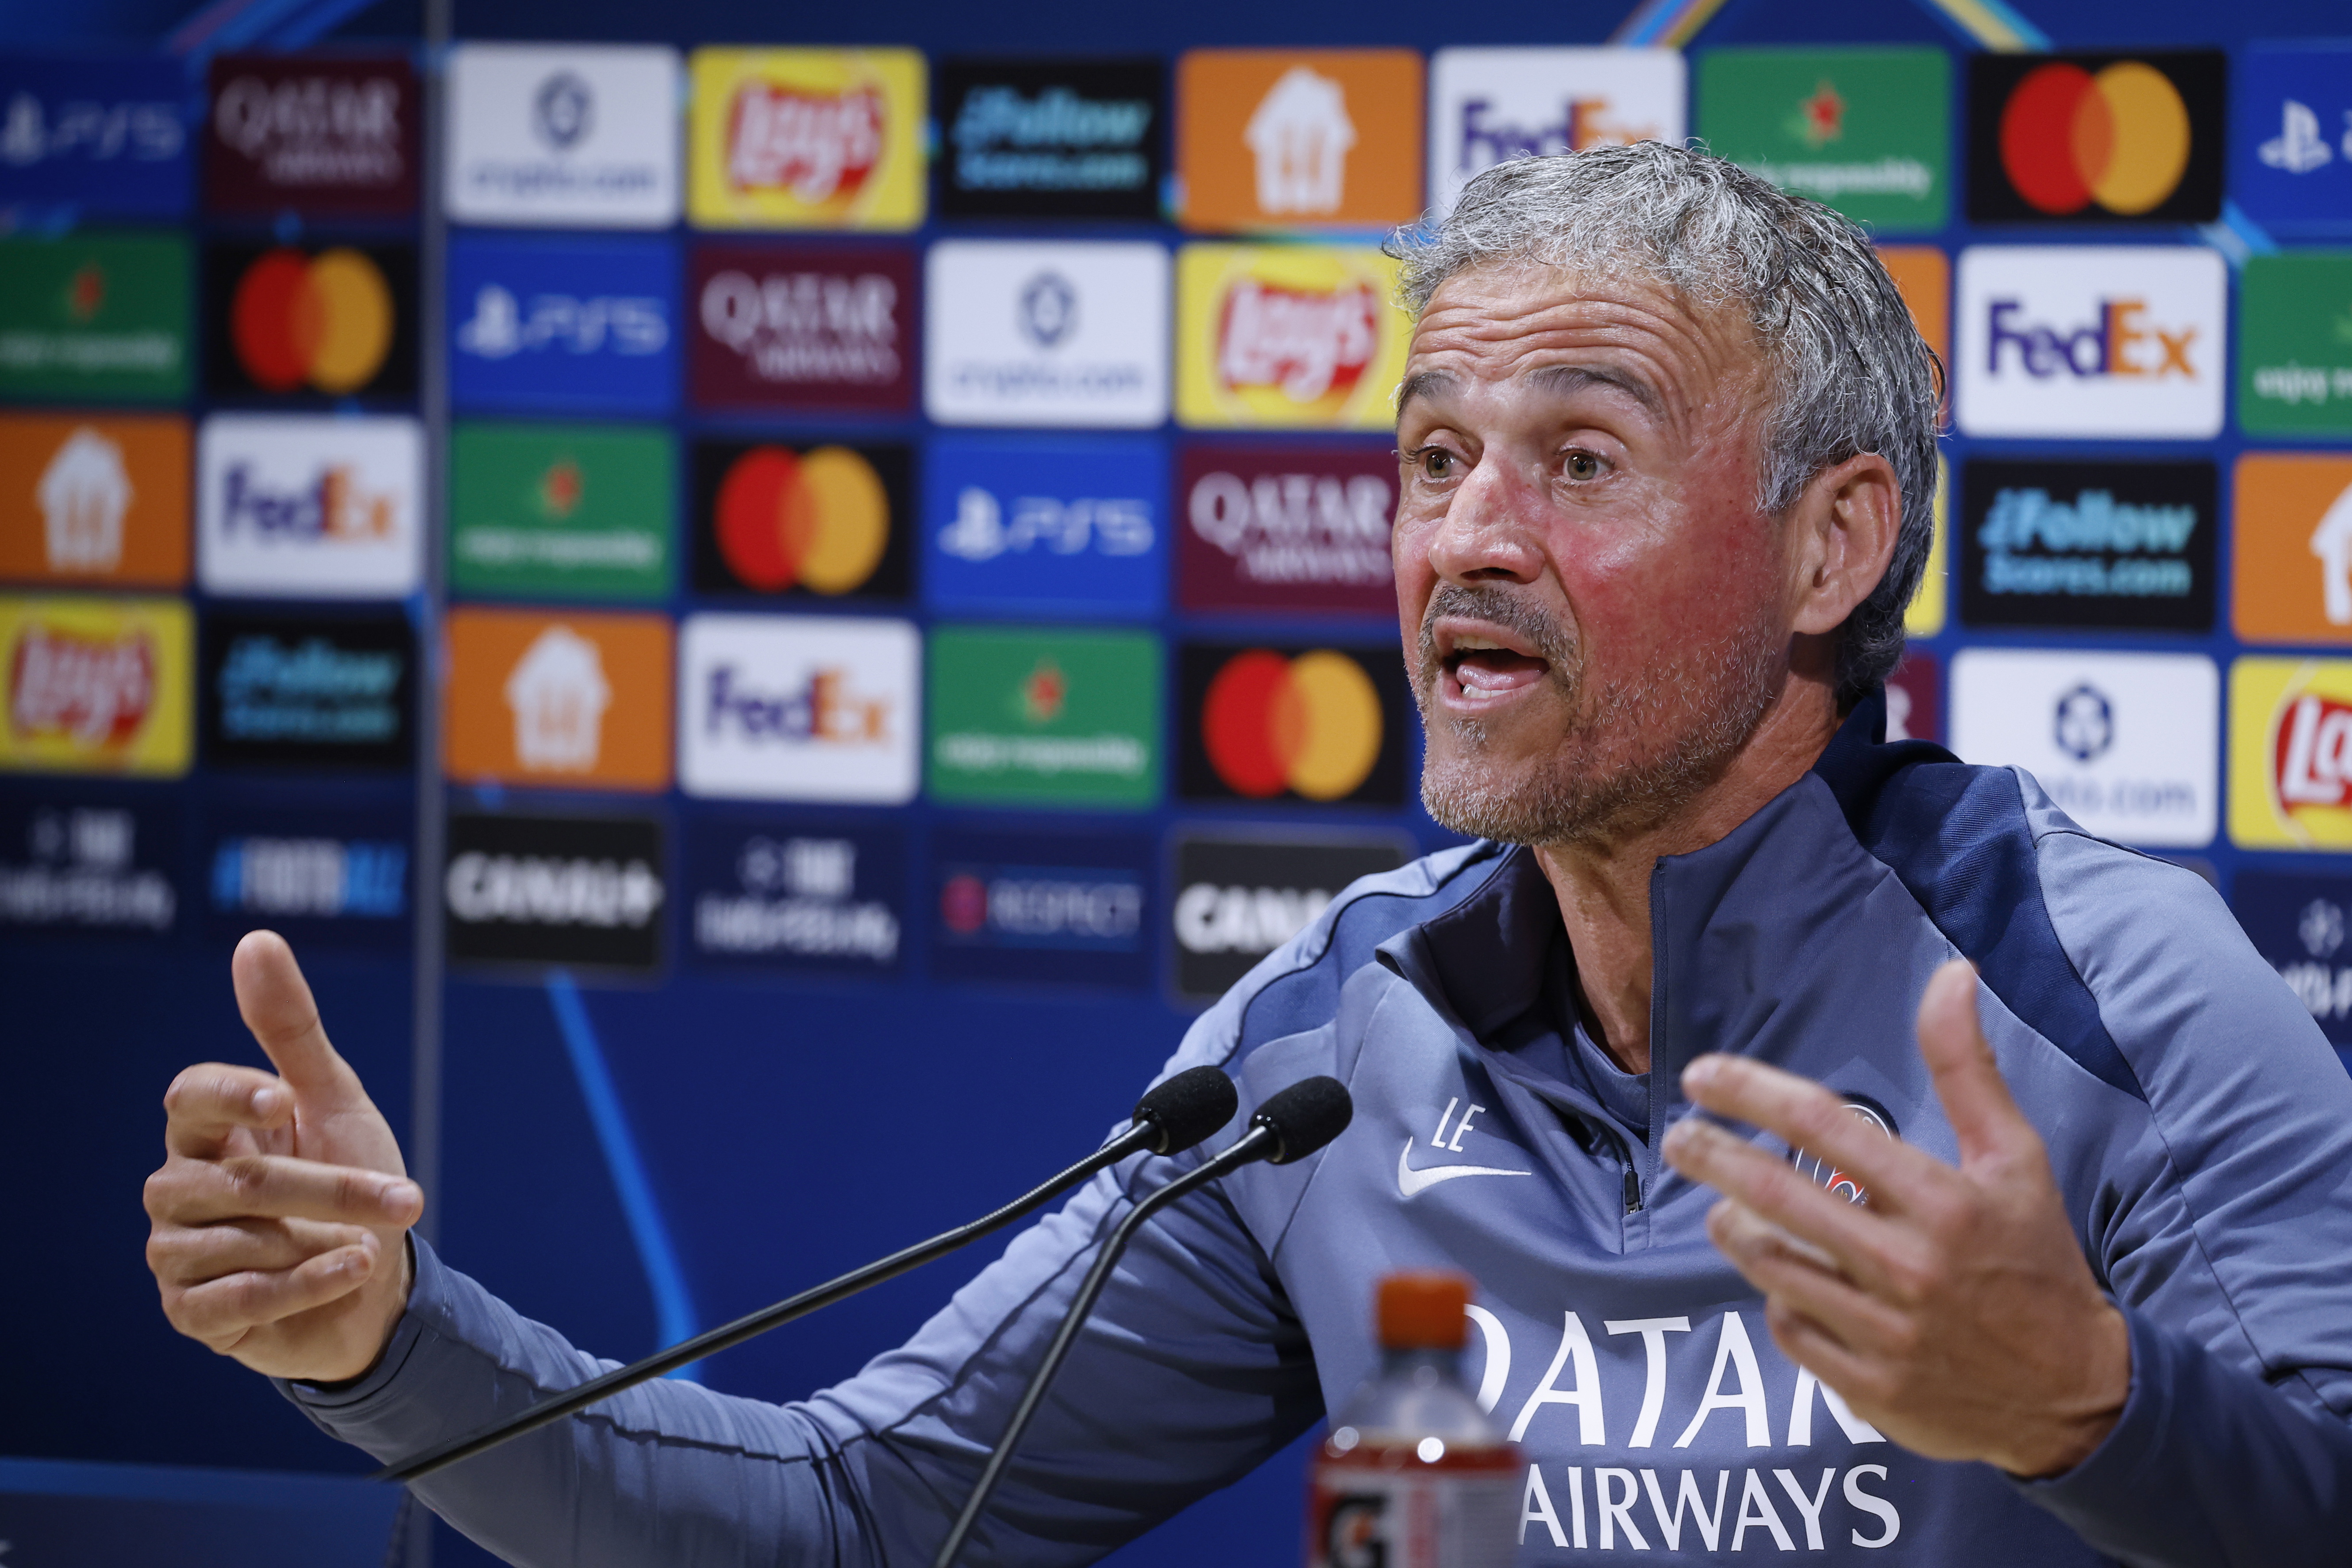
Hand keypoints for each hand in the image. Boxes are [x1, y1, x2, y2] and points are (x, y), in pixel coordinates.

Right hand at [143, 930, 421, 1381]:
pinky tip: (350, 1271)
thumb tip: (256, 940)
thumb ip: (291, 1029)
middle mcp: (180, 1188)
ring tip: (363, 1243)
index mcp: (207, 1132)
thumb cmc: (350, 1180)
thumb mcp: (333, 1099)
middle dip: (330, 1189)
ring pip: (240, 1240)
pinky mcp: (192, 1312)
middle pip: (238, 1180)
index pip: (189, 1098)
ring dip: (322, 1240)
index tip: (283, 1098)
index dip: (230, 1095)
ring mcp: (179, 1253)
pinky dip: (306, 1285)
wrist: (375, 1282)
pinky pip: (239, 1297)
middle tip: (403, 1197)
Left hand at [1659, 958, 2129, 1477]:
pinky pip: (1788, 1328)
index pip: (1824, 1126)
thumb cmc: (2035, 1259)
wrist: (2073, 1394)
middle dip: (1712, 1157)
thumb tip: (1952, 974)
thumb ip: (1968, 1067)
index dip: (1751, 1093)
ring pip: (1770, 1265)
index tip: (1703, 1076)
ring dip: (1734, 1228)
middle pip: (1776, 1196)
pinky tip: (1785, 1281)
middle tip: (1678, 1137)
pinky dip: (1777, 1299)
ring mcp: (1885, 1330)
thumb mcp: (2014, 1157)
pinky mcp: (1868, 1386)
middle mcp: (1909, 1264)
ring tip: (1725, 1207)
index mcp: (1943, 1201)